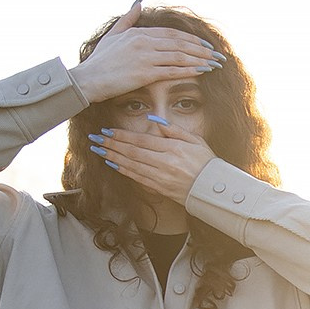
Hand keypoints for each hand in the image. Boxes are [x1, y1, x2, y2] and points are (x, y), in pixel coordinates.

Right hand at [68, 0, 224, 102]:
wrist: (88, 80)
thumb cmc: (99, 61)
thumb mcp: (113, 35)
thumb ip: (128, 18)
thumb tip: (140, 0)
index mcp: (138, 33)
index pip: (172, 34)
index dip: (191, 39)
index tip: (205, 45)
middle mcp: (144, 42)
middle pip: (180, 43)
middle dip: (201, 49)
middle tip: (217, 55)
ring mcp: (145, 57)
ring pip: (179, 56)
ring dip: (200, 59)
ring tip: (214, 64)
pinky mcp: (145, 73)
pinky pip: (172, 70)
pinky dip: (190, 70)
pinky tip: (202, 71)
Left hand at [88, 118, 218, 203]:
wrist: (214, 189)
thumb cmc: (207, 162)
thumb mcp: (195, 140)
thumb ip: (173, 129)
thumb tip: (154, 119)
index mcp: (173, 148)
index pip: (141, 140)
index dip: (122, 135)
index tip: (107, 131)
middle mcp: (164, 163)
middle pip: (132, 152)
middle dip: (111, 145)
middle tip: (95, 139)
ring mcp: (160, 177)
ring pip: (131, 165)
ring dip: (112, 157)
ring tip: (99, 150)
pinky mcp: (159, 188)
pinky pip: (137, 178)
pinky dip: (123, 170)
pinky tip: (113, 164)